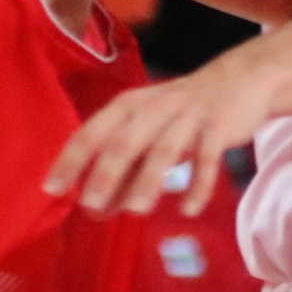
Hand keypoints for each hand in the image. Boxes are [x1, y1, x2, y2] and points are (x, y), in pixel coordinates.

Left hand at [43, 63, 276, 216]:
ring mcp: (188, 114)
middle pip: (126, 140)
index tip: (51, 189)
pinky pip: (207, 156)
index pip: (93, 132)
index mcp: (129, 106)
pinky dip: (198, 182)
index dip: (71, 160)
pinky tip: (188, 209)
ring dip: (149, 180)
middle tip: (89, 205)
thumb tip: (94, 212)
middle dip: (106, 172)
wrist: (241, 79)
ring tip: (135, 212)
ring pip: (165, 148)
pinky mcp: (219, 124)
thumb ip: (123, 172)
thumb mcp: (148, 136)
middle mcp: (155, 106)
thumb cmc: (181, 113)